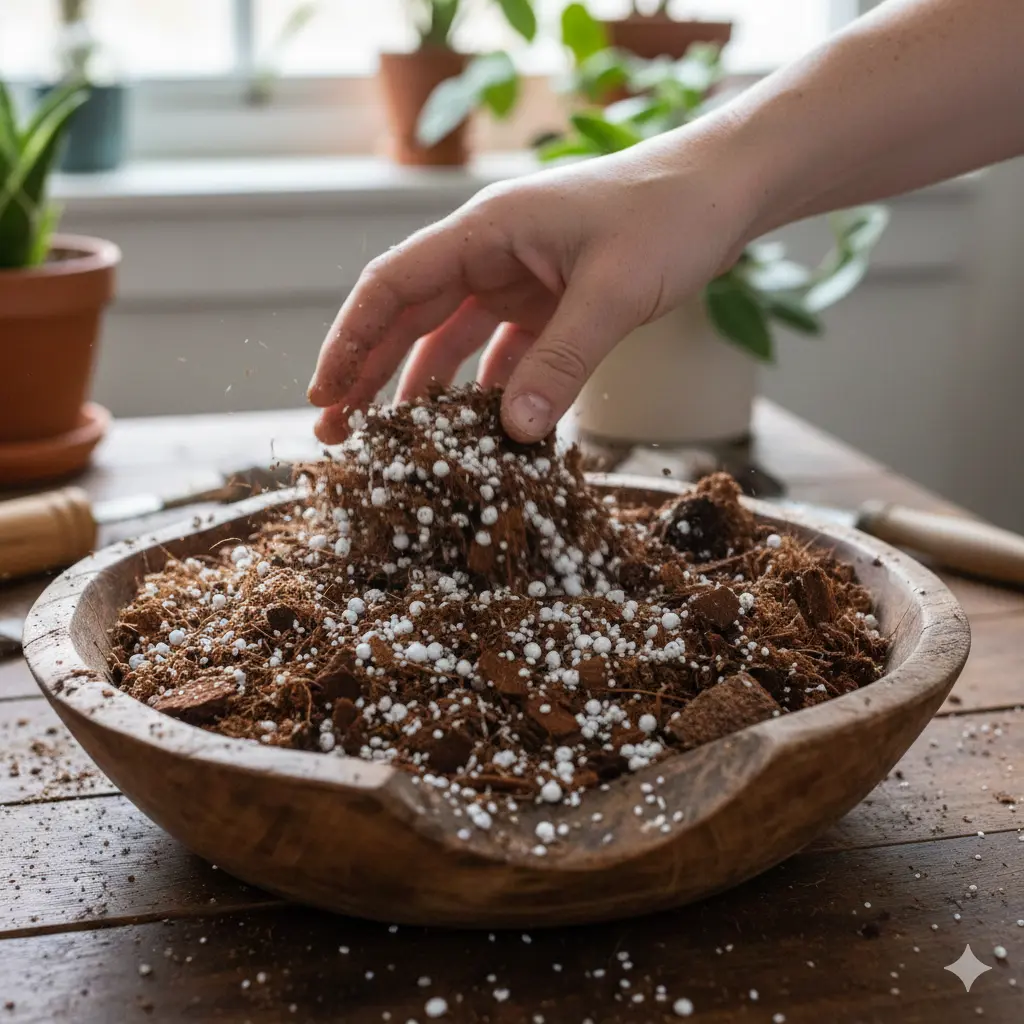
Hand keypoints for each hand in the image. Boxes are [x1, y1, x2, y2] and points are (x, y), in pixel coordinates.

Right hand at [307, 131, 755, 443]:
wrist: (724, 193)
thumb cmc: (669, 218)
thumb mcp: (612, 293)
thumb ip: (561, 363)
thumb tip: (515, 434)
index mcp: (485, 232)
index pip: (392, 286)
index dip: (350, 340)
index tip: (325, 394)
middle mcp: (491, 255)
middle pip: (410, 317)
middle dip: (371, 373)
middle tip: (340, 432)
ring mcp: (520, 281)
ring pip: (452, 339)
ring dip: (423, 387)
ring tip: (396, 440)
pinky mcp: (551, 305)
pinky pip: (505, 354)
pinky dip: (489, 389)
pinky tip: (478, 429)